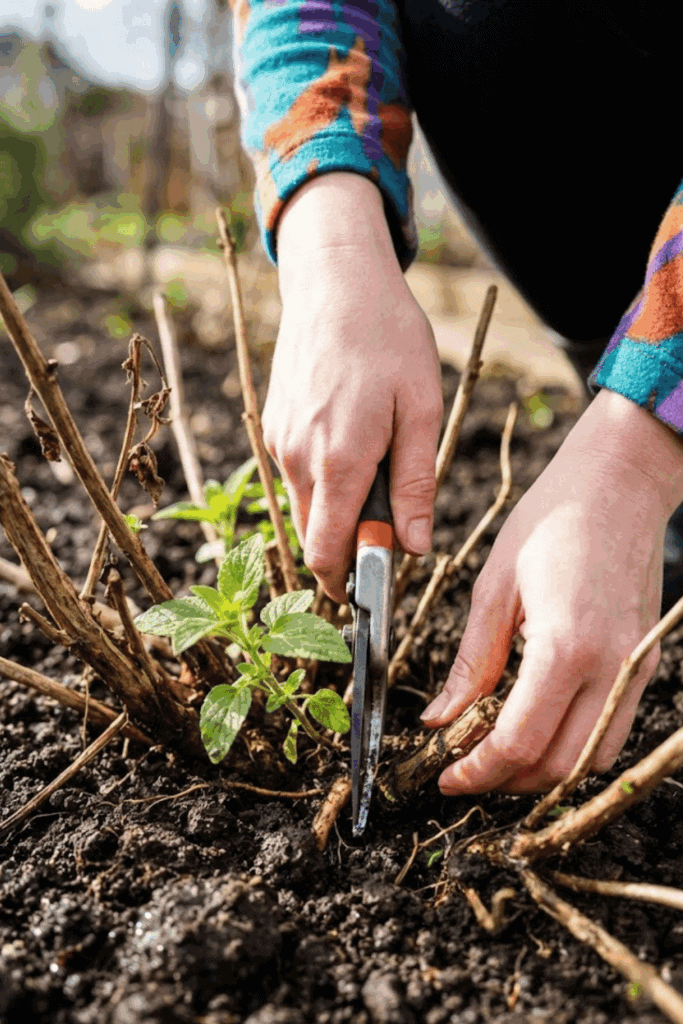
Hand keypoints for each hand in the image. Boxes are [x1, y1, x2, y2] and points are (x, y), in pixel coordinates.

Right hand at [263, 173, 442, 602]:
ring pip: (305, 505)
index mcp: (339, 460)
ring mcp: (279, 441)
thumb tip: (414, 548)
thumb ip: (415, 485)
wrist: (335, 281)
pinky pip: (297, 473)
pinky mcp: (273, 425)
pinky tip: (352, 437)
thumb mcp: (421, 410)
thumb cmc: (389, 339)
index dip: (345, 584)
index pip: (327, 553)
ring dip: (336, 508)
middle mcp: (299, 458)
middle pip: (314, 536)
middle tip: (389, 523)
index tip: (369, 593)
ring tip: (376, 464)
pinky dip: (322, 477)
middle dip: (346, 546)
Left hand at [421, 388, 682, 792]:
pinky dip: (574, 745)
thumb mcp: (495, 588)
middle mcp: (612, 668)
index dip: (478, 773)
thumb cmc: (551, 520)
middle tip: (465, 771)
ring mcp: (636, 667)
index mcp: (567, 647)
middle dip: (507, 782)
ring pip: (594, 759)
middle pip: (561, 766)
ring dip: (544, 771)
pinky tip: (537, 724)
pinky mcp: (645, 661)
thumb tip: (440, 720)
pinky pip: (613, 728)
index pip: (520, 743)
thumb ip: (473, 663)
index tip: (445, 778)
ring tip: (498, 755)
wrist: (619, 482)